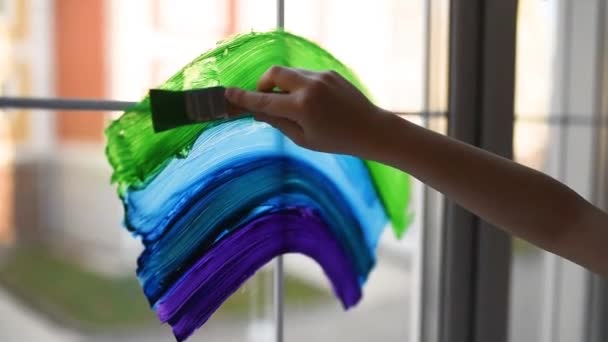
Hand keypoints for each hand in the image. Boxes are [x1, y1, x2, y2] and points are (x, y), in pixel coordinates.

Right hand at [224, 66, 388, 154]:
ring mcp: (321, 76)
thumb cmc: (336, 140)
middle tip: (265, 99)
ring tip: (292, 105)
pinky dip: (299, 85)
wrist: (371, 129)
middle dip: (263, 83)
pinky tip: (312, 103)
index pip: (264, 99)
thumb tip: (257, 110)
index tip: (228, 94)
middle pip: (273, 73)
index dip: (244, 97)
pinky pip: (305, 75)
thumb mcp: (303, 139)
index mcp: (301, 107)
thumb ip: (277, 122)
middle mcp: (310, 87)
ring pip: (289, 73)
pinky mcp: (329, 73)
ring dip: (282, 85)